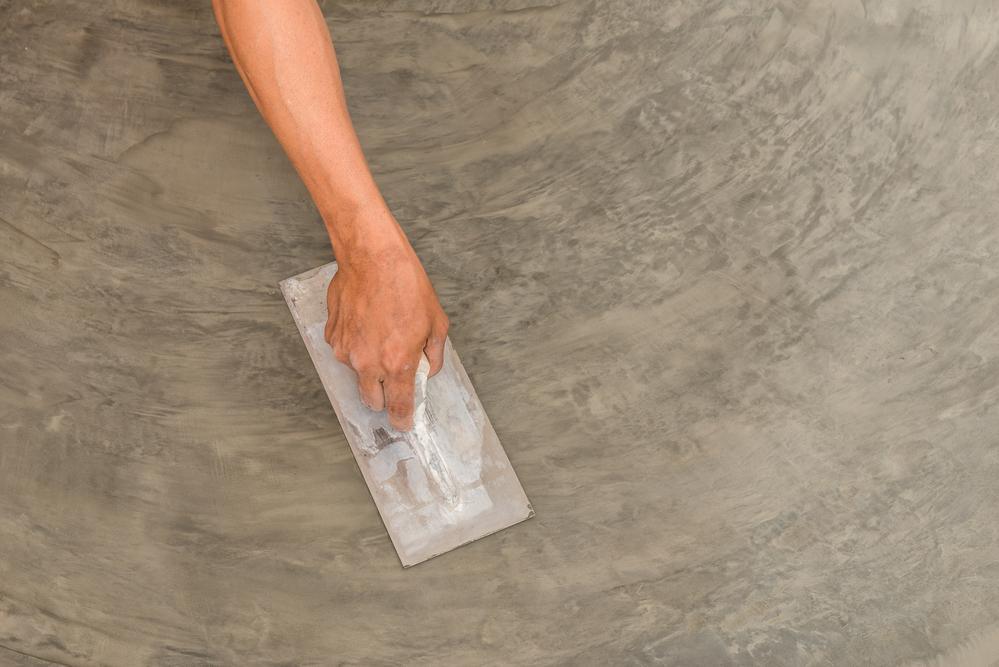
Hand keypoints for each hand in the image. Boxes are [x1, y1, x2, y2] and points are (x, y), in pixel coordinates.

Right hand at [324, 237, 448, 431]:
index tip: (403, 423)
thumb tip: (426, 371)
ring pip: (357, 373)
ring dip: (368, 364)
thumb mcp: (436, 322)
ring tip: (380, 332)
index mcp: (397, 363)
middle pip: (371, 399)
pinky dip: (355, 343)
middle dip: (383, 395)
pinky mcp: (332, 335)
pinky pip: (345, 350)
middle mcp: (367, 362)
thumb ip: (433, 356)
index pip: (398, 406)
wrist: (373, 257)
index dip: (402, 418)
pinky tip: (366, 321)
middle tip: (393, 376)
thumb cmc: (406, 285)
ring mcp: (346, 350)